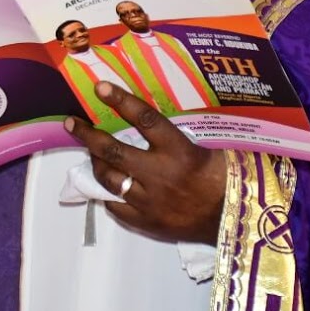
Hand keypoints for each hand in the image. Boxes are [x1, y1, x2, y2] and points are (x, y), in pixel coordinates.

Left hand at [67, 81, 227, 243]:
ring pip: (109, 178)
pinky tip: (107, 185)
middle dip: (88, 135)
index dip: (121, 101)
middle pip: (113, 150)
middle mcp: (160, 174)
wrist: (237, 222)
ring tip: (91, 153)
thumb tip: (152, 117)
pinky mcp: (147, 222)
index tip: (100, 88)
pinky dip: (109, 193)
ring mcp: (150, 201)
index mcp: (180, 152)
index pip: (144, 119)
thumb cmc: (228, 180)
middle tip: (72, 123)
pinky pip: (116, 205)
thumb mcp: (210, 150)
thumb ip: (180, 136)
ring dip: (96, 163)